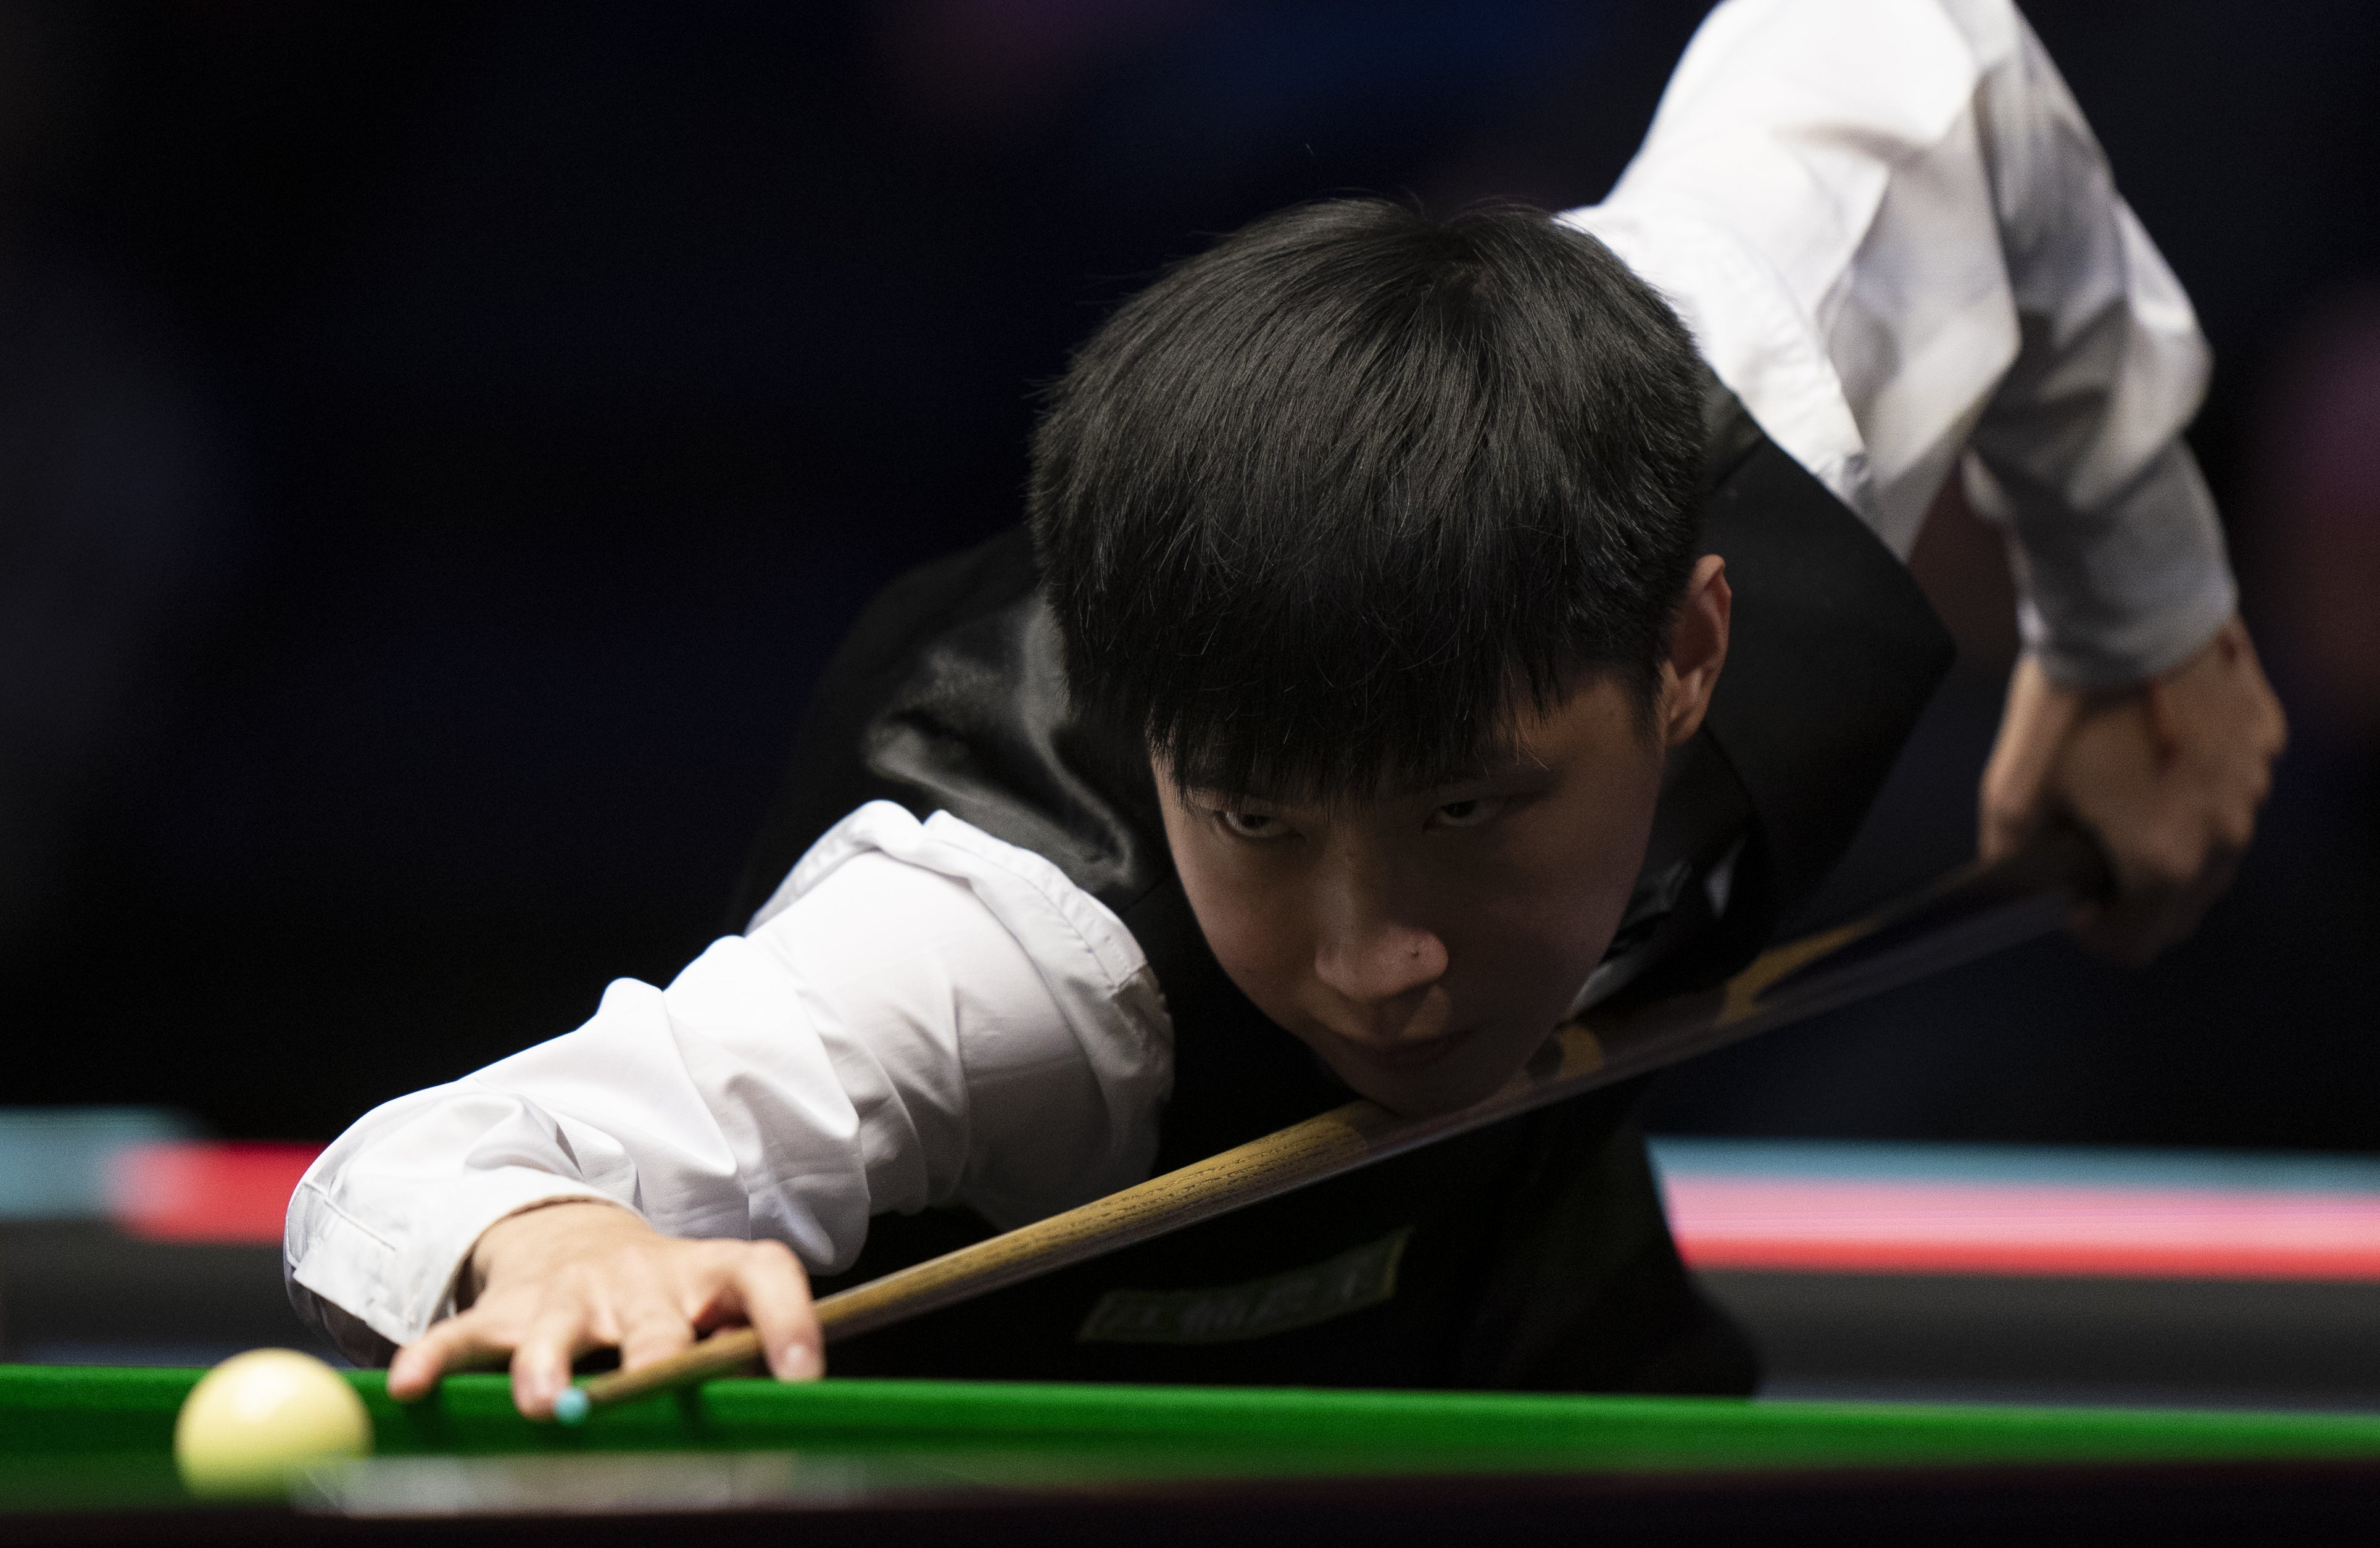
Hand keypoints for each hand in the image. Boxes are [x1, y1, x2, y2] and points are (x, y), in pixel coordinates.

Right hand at [385, 1200, 823, 1418]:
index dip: (788, 1320)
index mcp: (710, 1275)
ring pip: (556, 1330)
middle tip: (657, 1390)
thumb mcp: (719, 1303)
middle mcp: (642, 1281)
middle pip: (654, 1321)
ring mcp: (568, 1295)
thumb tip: (798, 1403)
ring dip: (548, 1366)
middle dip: (654, 1360)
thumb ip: (750, 1342)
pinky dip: (435, 1361)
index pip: (763, 1277)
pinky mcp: (504, 1313)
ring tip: (541, 1404)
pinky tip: (412, 1388)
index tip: (803, 1372)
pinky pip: (463, 1337)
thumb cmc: (669, 1296)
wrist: (581, 1240)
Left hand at [1979, 616, 2285, 963]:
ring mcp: (2253, 785)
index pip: (2137, 944)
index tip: (2068, 900)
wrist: (2129, 609)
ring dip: (2173, 846)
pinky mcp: (2264, 739)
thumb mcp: (2012, 790)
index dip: (2093, 933)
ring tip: (2122, 799)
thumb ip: (2012, 859)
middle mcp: (2226, 834)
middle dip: (2134, 898)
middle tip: (2090, 855)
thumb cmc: (2070, 700)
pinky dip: (2200, 791)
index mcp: (2166, 860)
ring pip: (2216, 853)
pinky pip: (2234, 790)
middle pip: (2182, 907)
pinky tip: (2157, 752)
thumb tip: (2015, 888)